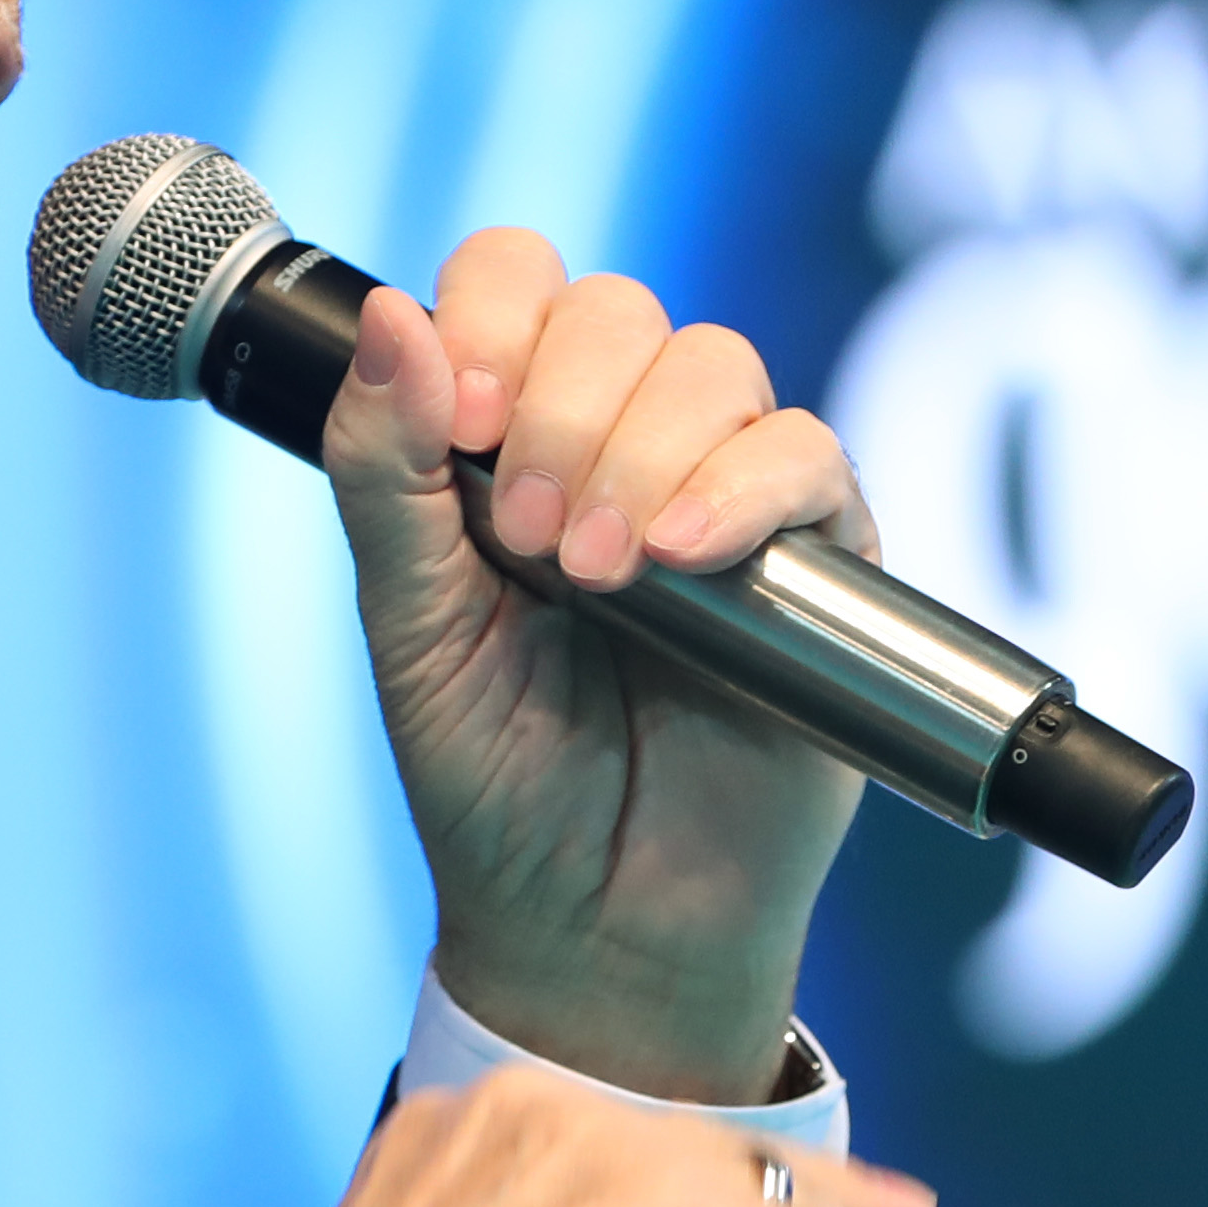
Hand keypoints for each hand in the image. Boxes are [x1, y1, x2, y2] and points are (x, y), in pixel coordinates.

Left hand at [318, 235, 873, 1102]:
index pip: (516, 280)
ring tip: (600, 576)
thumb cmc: (495, 784)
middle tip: (529, 543)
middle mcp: (622, 444)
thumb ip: (387, 474)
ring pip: (713, 365)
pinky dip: (744, 487)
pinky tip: (686, 556)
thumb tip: (387, 314)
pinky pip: (806, 457)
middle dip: (563, 408)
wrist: (595, 926)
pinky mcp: (820, 560)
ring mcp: (725, 495)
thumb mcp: (408, 625)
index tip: (460, 419)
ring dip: (641, 452)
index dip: (492, 315)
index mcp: (511, 439)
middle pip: (617, 310)